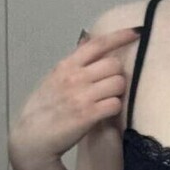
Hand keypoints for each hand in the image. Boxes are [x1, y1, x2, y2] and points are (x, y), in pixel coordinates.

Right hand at [8, 26, 140, 169]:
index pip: (98, 44)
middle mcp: (75, 77)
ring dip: (118, 92)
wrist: (32, 138)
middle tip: (109, 87)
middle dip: (117, 75)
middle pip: (115, 65)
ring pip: (119, 83)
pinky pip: (116, 104)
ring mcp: (82, 95)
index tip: (137, 32)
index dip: (120, 36)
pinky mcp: (88, 114)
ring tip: (106, 100)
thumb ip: (73, 62)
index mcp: (66, 66)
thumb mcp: (53, 78)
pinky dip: (115, 108)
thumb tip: (88, 39)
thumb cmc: (43, 109)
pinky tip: (106, 113)